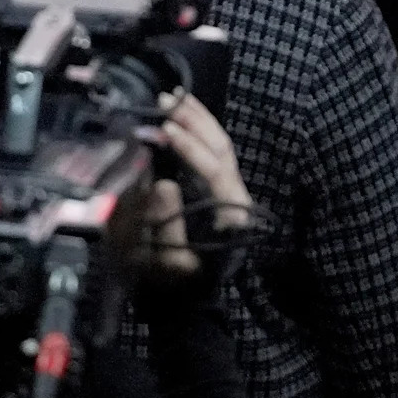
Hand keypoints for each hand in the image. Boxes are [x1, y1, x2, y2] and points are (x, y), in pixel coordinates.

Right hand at [132, 92, 253, 281]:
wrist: (187, 301)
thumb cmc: (175, 286)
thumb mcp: (167, 264)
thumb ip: (166, 227)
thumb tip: (162, 184)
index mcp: (230, 215)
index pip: (214, 168)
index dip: (190, 146)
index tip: (164, 129)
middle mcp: (235, 196)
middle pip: (222, 147)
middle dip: (195, 121)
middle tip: (165, 101)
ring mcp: (228, 189)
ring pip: (220, 144)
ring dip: (197, 118)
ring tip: (173, 96)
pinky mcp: (217, 187)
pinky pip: (213, 150)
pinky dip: (199, 127)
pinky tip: (182, 111)